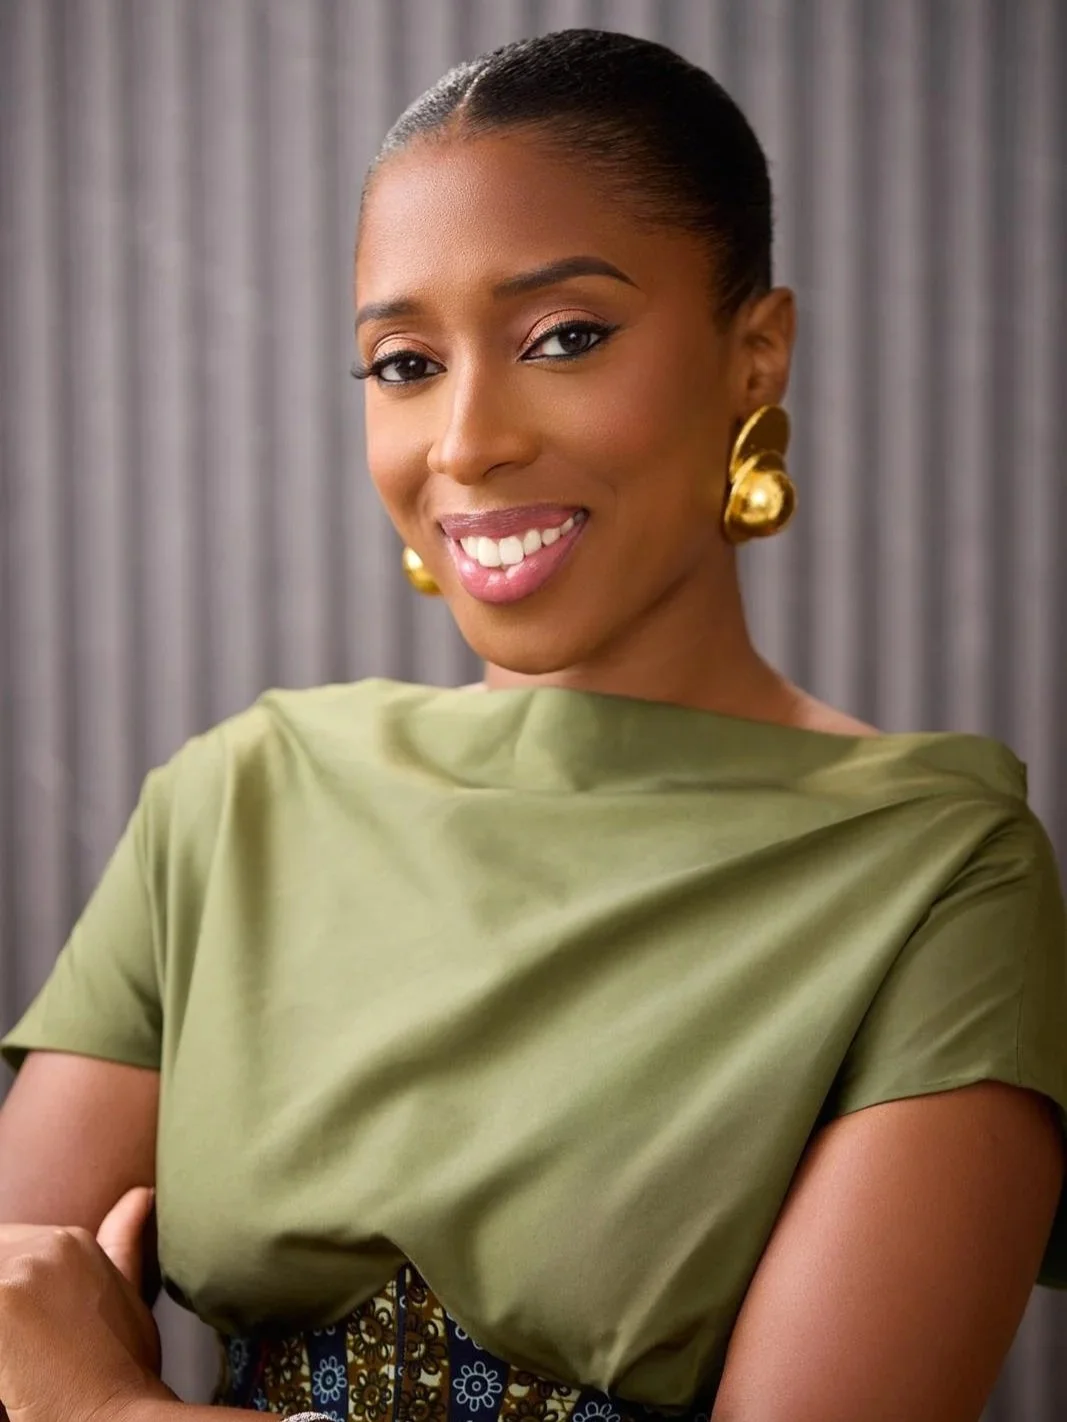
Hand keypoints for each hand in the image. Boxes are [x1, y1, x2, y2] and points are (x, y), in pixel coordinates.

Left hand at [0, 1187, 174, 1421]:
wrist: (121, 1418)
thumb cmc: (122, 1369)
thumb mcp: (128, 1297)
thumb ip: (124, 1241)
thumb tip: (143, 1194)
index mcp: (73, 1240)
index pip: (5, 1254)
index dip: (11, 1300)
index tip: (30, 1332)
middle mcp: (49, 1244)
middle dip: (5, 1310)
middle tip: (24, 1349)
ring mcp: (22, 1270)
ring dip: (2, 1327)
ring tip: (19, 1360)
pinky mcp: (1, 1301)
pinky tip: (13, 1367)